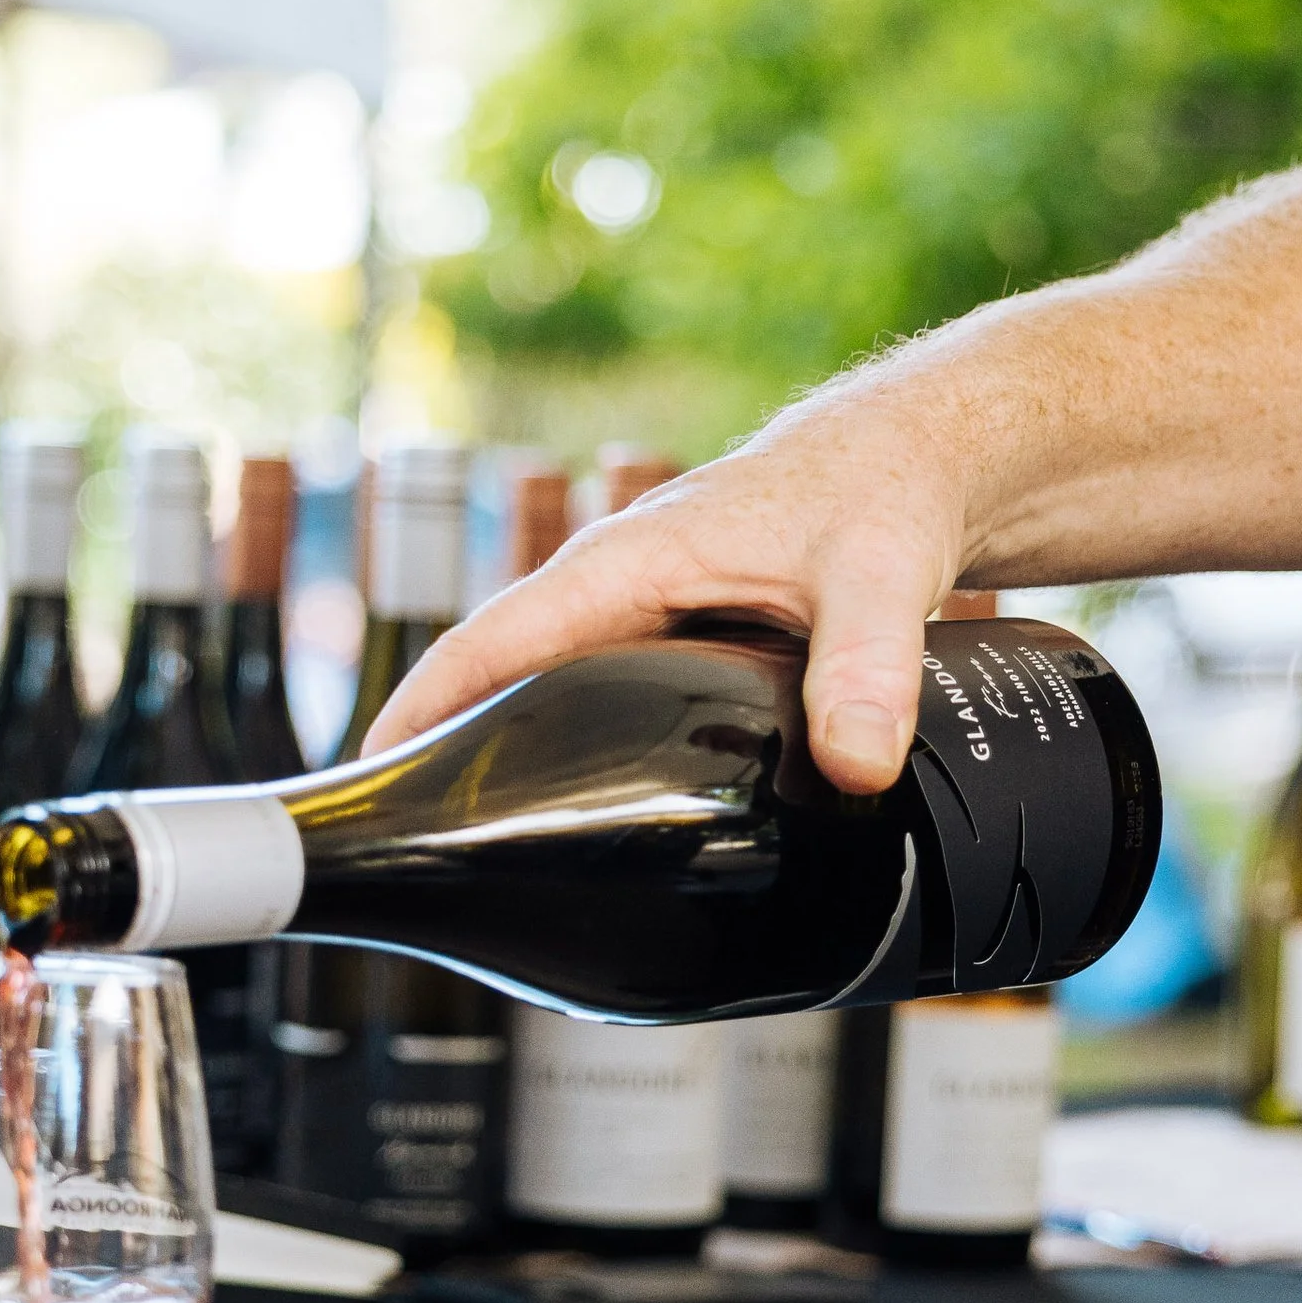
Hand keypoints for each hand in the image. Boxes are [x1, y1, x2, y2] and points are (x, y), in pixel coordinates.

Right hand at [367, 389, 970, 789]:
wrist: (931, 453)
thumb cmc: (886, 485)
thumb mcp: (879, 574)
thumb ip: (866, 670)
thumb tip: (856, 767)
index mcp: (628, 562)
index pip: (493, 642)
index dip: (423, 711)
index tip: (370, 781)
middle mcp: (622, 587)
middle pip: (504, 678)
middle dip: (449, 751)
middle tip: (416, 849)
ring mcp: (652, 614)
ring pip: (560, 692)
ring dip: (516, 755)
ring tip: (481, 848)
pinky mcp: (689, 639)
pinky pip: (615, 699)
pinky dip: (588, 748)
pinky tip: (590, 811)